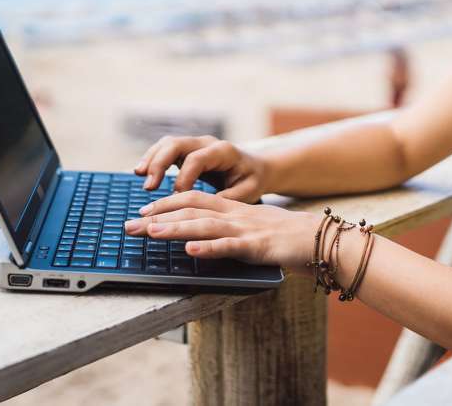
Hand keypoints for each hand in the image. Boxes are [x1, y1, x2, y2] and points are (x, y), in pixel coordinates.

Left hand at [123, 191, 319, 271]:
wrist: (322, 239)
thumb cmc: (287, 239)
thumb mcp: (252, 229)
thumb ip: (228, 231)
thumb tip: (201, 239)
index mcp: (233, 209)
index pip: (192, 200)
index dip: (165, 205)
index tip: (142, 214)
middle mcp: (235, 215)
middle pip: (190, 210)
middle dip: (158, 217)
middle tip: (130, 226)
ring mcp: (246, 230)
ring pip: (204, 225)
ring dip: (175, 228)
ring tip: (151, 232)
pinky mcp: (258, 247)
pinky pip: (230, 247)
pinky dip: (210, 248)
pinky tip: (191, 251)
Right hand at [133, 135, 268, 202]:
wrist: (256, 168)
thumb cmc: (252, 180)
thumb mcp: (247, 192)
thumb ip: (226, 198)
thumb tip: (203, 209)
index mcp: (223, 151)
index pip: (197, 159)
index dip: (184, 177)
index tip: (177, 197)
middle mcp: (207, 143)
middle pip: (177, 144)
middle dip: (160, 163)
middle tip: (149, 186)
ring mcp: (196, 144)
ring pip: (168, 143)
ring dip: (152, 159)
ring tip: (139, 176)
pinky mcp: (187, 150)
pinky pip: (166, 149)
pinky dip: (153, 159)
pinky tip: (141, 173)